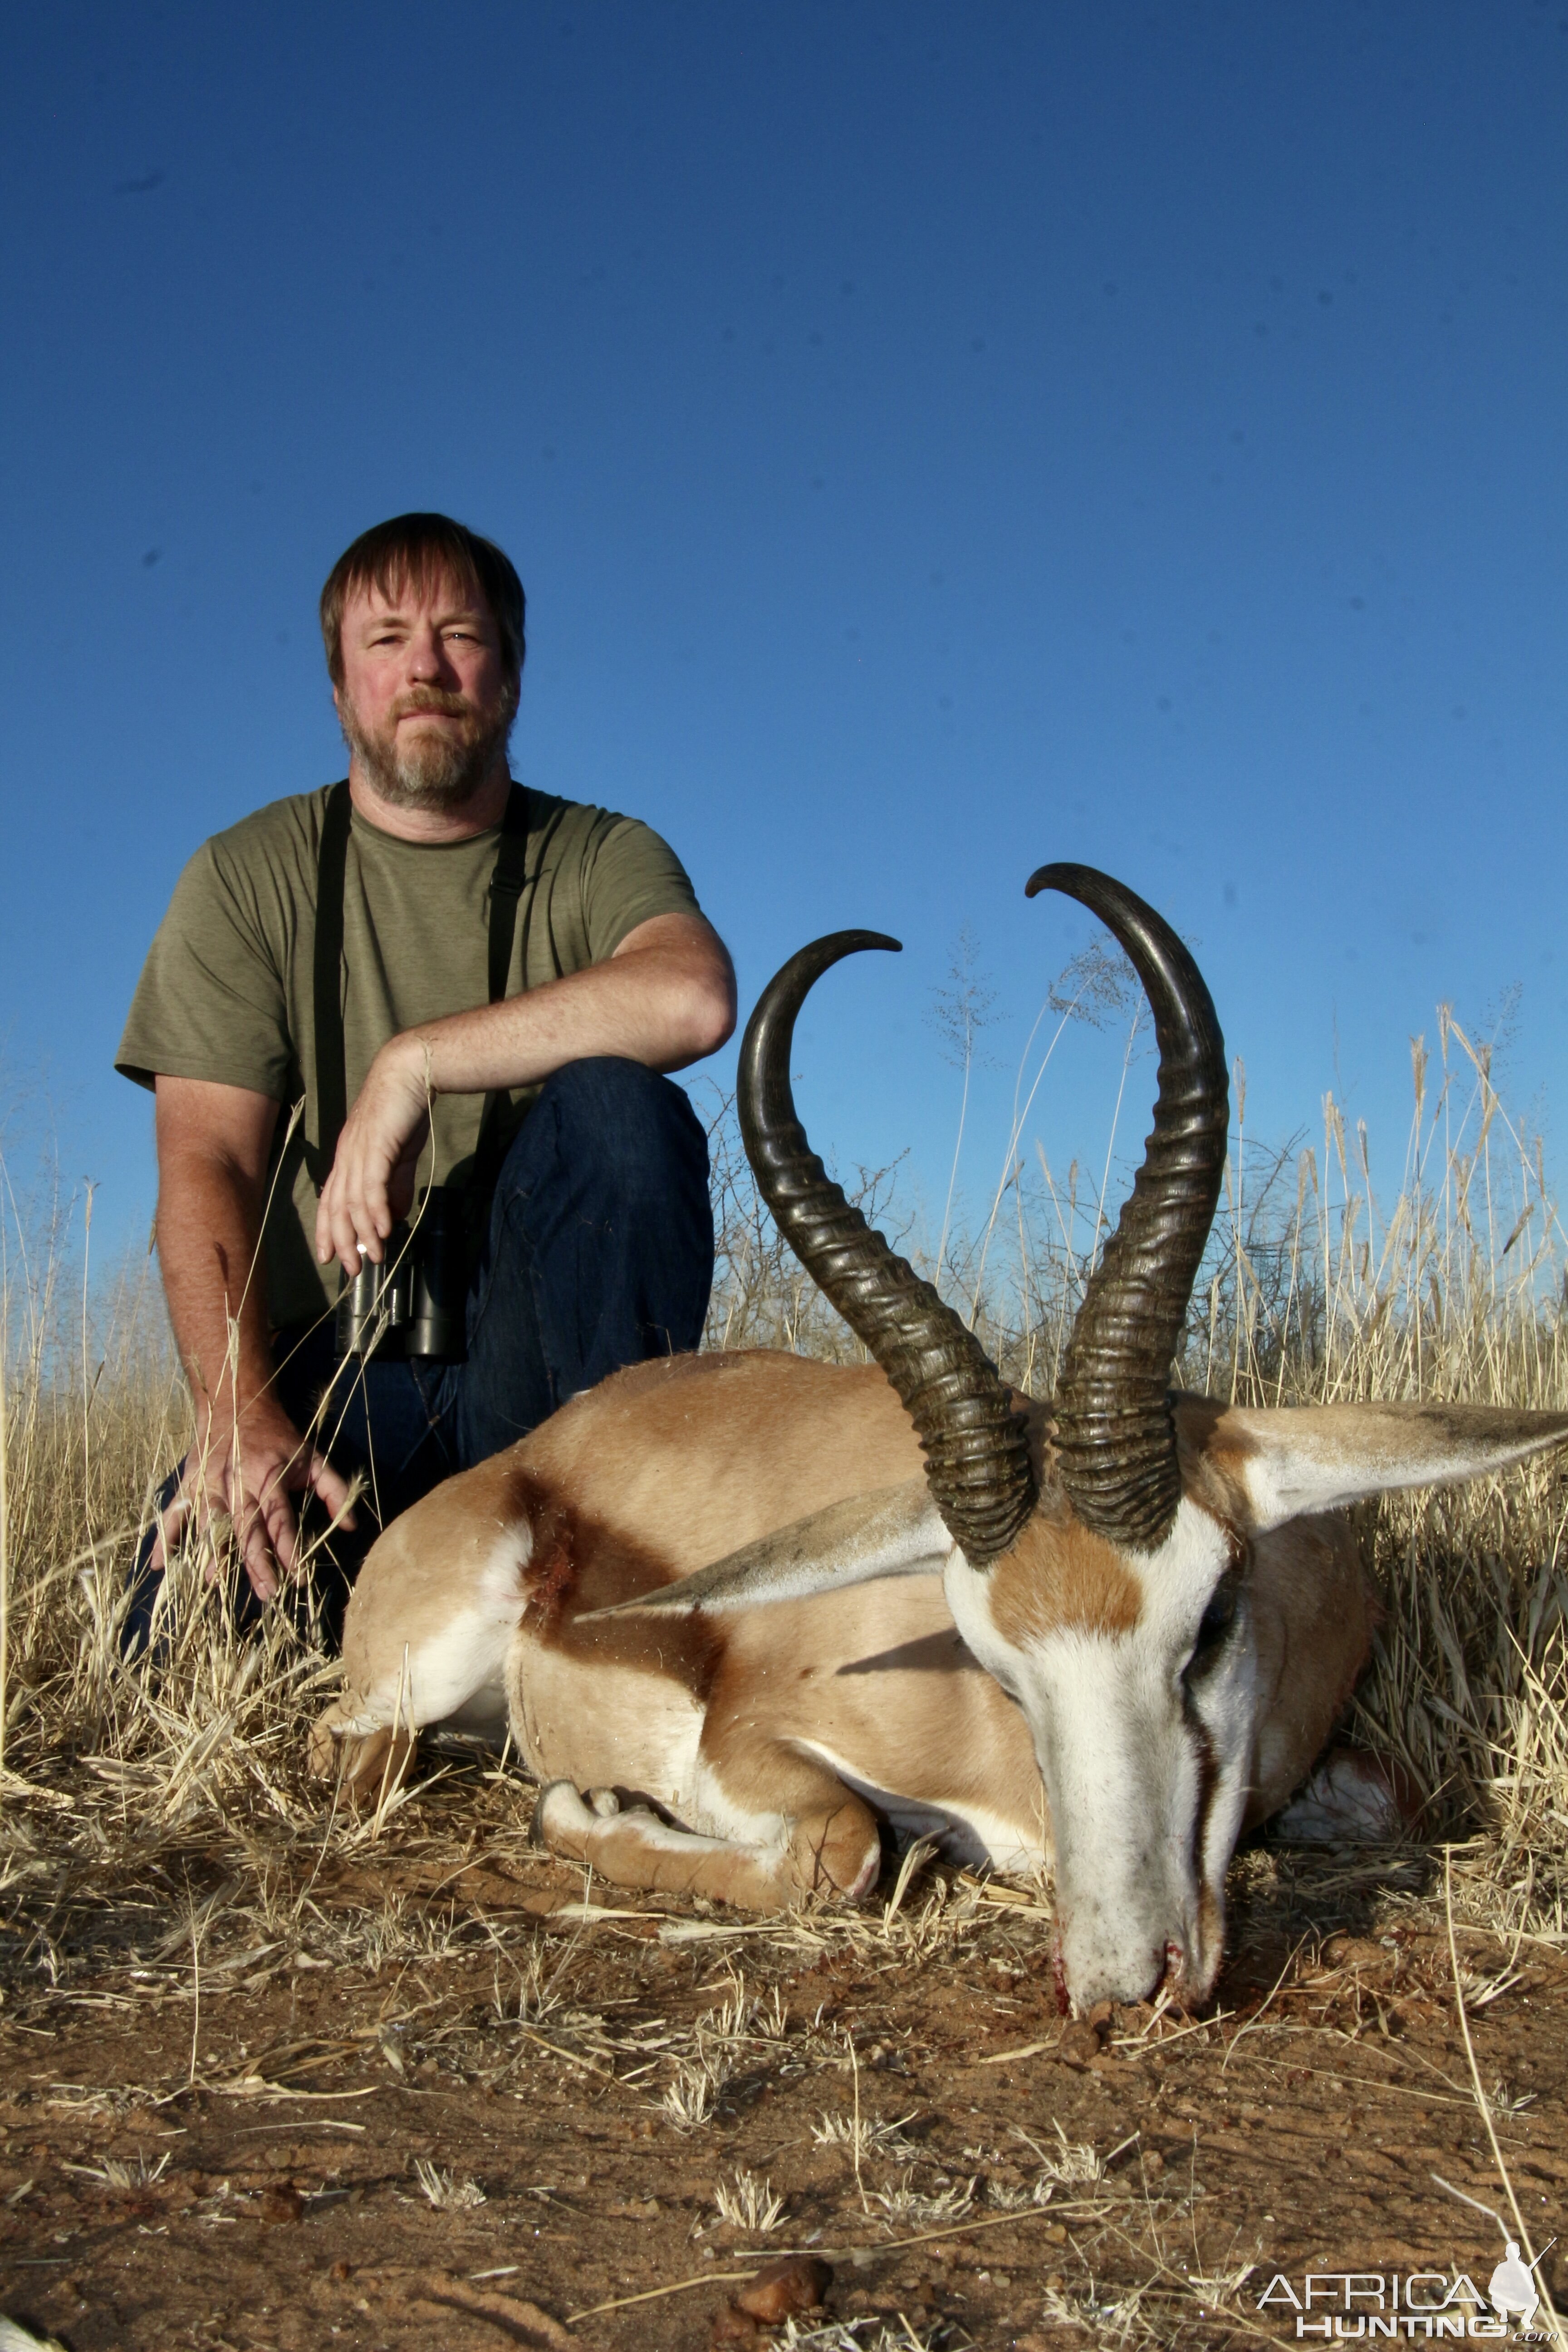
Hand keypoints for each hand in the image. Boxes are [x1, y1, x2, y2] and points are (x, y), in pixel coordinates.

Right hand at [150, 1393, 356, 1602]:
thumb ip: (334, 1489)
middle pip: (246, 1527)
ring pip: (210, 1525)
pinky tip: (160, 1565)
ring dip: (213, 1555)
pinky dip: (165, 1538)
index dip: (289, 1548)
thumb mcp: (313, 1456)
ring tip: (216, 1586)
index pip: (280, 1518)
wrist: (235, 1401)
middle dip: (256, 1562)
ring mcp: (209, 1484)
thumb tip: (352, 1525)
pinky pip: (175, 1513)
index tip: (299, 1578)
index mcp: (269, 1476)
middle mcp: (238, 1483)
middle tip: (267, 1593)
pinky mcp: (189, 1484)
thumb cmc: (279, 1436)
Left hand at [314, 1040, 432, 1277]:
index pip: (330, 1201)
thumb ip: (395, 1186)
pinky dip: (375, 1211)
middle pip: (336, 1207)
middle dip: (341, 1241)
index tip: (330, 1257)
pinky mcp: (376, 1146)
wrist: (409, 1073)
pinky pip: (372, 1186)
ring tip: (373, 1256)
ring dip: (362, 1233)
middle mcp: (346, 1157)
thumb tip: (393, 1216)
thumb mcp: (398, 1155)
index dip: (327, 1230)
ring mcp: (358, 1152)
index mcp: (347, 1158)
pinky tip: (383, 1230)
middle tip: (351, 1269)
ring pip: (353, 1202)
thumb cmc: (403, 1112)